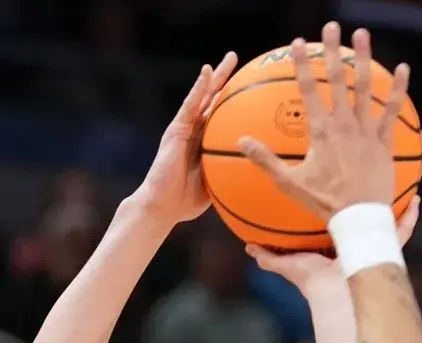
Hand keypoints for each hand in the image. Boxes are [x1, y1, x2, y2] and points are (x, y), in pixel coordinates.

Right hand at [129, 53, 238, 224]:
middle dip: (227, 80)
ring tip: (231, 58)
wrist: (162, 206)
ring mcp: (185, 128)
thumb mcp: (216, 185)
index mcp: (205, 142)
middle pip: (214, 99)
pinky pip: (189, 105)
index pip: (223, 116)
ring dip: (216, 76)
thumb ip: (230, 174)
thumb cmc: (186, 202)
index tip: (253, 87)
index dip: (236, 100)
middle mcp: (195, 131)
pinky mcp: (175, 129)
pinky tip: (206, 73)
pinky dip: (198, 88)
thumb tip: (258, 175)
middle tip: (241, 61)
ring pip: (203, 96)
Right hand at [240, 23, 411, 219]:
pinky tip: (403, 68)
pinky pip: (392, 110)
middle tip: (330, 27)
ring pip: (365, 86)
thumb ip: (265, 160)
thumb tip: (242, 141)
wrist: (359, 218)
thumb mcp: (289, 183)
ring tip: (362, 34)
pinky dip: (398, 88)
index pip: (307, 89)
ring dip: (363, 58)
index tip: (297, 43)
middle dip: (331, 50)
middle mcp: (343, 123)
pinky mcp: (384, 140)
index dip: (301, 64)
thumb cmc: (324, 203)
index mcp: (320, 130)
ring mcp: (366, 130)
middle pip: (336, 79)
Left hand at [246, 196, 420, 291]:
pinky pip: (402, 232)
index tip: (336, 187)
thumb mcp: (288, 264)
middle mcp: (354, 244)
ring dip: (391, 202)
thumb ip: (269, 257)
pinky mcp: (386, 250)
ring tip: (397, 180)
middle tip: (370, 178)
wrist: (334, 295)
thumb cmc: (312, 282)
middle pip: (362, 216)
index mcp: (334, 244)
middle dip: (367, 200)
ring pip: (384, 220)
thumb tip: (249, 247)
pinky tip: (416, 200)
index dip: (337, 206)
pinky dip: (410, 217)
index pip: (336, 220)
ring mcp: (372, 245)